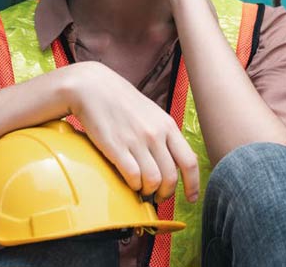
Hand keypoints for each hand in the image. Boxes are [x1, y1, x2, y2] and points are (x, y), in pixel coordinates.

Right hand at [62, 62, 199, 202]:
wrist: (92, 88)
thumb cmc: (122, 102)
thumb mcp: (152, 114)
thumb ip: (165, 135)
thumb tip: (175, 161)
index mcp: (168, 125)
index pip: (189, 161)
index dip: (193, 184)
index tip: (191, 197)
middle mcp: (155, 134)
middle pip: (171, 177)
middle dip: (166, 193)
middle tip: (158, 196)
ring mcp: (136, 141)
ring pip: (153, 181)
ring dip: (149, 192)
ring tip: (142, 190)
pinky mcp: (116, 147)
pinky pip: (133, 177)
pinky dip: (133, 186)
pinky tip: (129, 182)